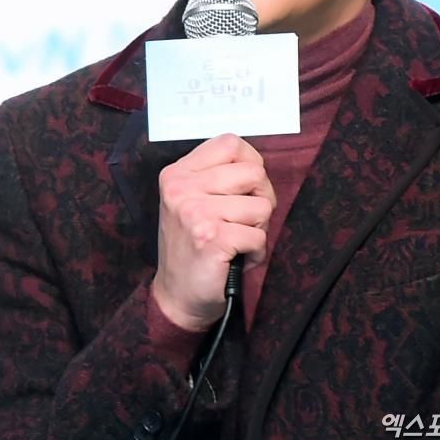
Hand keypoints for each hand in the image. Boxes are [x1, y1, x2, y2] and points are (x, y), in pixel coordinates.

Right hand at [151, 133, 275, 331]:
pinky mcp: (210, 239)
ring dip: (258, 228)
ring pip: (262, 206)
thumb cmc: (194, 245)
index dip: (251, 162)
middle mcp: (182, 188)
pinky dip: (256, 252)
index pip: (231, 143)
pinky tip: (237, 257)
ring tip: (237, 239)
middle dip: (262, 198)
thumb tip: (257, 166)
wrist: (177, 295)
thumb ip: (220, 176)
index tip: (247, 186)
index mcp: (179, 173)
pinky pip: (259, 236)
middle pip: (253, 172)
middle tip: (245, 220)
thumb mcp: (195, 200)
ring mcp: (194, 213)